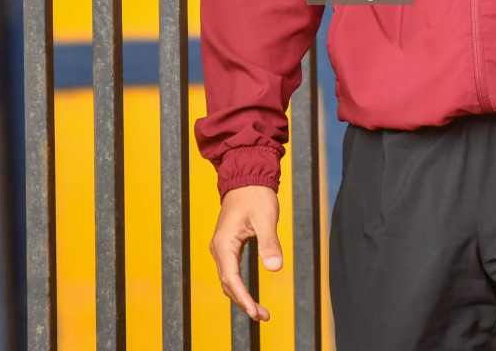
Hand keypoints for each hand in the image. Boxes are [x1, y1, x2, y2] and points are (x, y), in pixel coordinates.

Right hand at [209, 185, 282, 320]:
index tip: (255, 312)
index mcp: (224, 243)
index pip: (231, 278)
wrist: (246, 178)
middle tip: (262, 317)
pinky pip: (231, 272)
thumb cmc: (256, 196)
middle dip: (243, 302)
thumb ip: (270, 242)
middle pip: (228, 283)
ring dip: (241, 297)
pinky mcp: (228, 246)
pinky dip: (240, 286)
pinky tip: (251, 295)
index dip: (243, 297)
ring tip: (260, 312)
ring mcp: (222, 248)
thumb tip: (276, 268)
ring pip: (228, 280)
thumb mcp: (266, 218)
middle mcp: (219, 248)